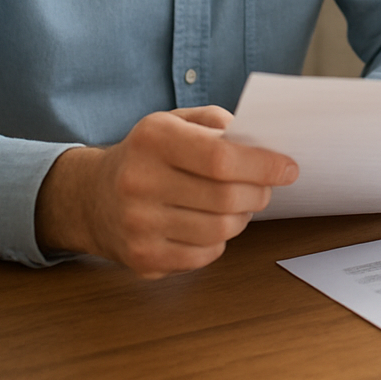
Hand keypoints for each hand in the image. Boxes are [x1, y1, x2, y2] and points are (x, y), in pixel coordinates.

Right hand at [34, 105, 297, 277]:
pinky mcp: (142, 258)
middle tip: (264, 188)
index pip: (221, 158)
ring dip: (241, 218)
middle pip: (225, 198)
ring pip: (220, 231)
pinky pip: (204, 256)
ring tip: (236, 205)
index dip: (263, 165)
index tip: (288, 168)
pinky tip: (208, 224)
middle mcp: (139, 182)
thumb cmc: (147, 155)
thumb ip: (219, 123)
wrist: (91, 197)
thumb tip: (262, 144)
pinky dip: (218, 241)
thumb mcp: (175, 121)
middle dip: (258, 193)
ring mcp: (138, 225)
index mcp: (153, 139)